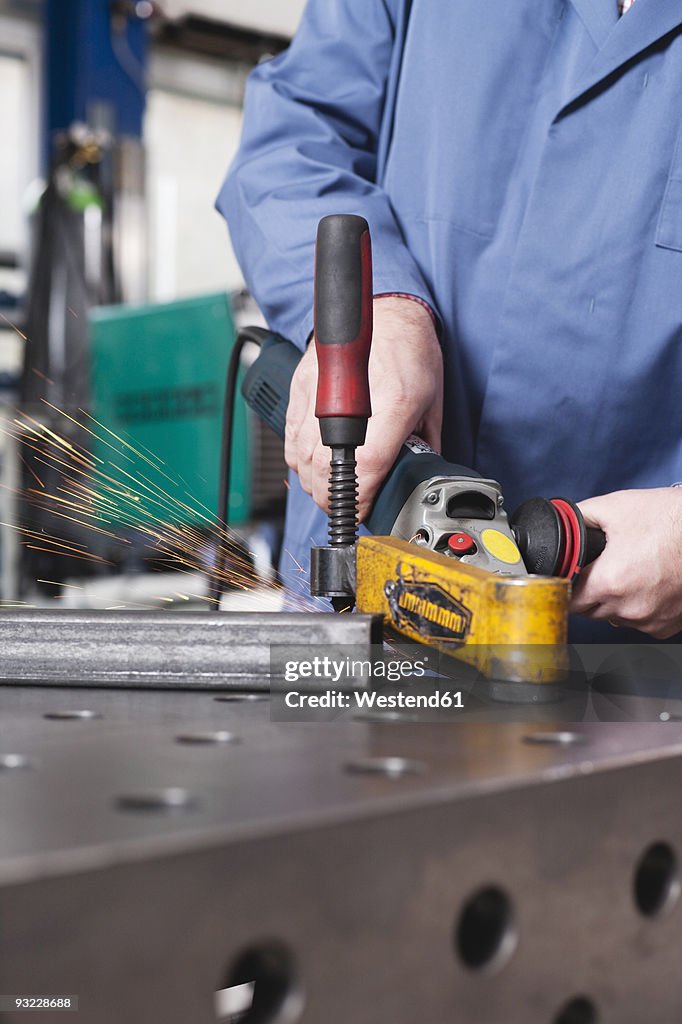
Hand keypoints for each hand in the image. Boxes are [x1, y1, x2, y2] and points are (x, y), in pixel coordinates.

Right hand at [285, 296, 442, 520]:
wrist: (385, 309)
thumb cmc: (410, 350)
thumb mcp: (432, 401)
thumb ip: (425, 442)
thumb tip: (417, 474)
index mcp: (393, 403)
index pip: (366, 466)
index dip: (360, 497)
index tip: (362, 509)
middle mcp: (351, 398)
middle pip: (324, 468)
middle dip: (332, 498)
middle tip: (344, 506)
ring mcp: (320, 390)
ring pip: (301, 457)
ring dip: (312, 482)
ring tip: (327, 490)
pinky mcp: (301, 385)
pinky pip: (289, 435)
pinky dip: (296, 458)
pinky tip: (309, 466)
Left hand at [571, 488, 681, 638]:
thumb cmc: (671, 519)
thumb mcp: (615, 507)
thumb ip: (579, 517)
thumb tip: (562, 523)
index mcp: (609, 583)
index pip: (569, 599)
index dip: (568, 584)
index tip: (574, 574)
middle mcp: (629, 608)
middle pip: (590, 610)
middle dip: (590, 591)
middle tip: (604, 567)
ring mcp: (650, 620)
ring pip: (615, 617)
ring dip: (615, 601)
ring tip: (630, 571)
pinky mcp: (668, 626)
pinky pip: (641, 622)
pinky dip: (640, 607)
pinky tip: (647, 584)